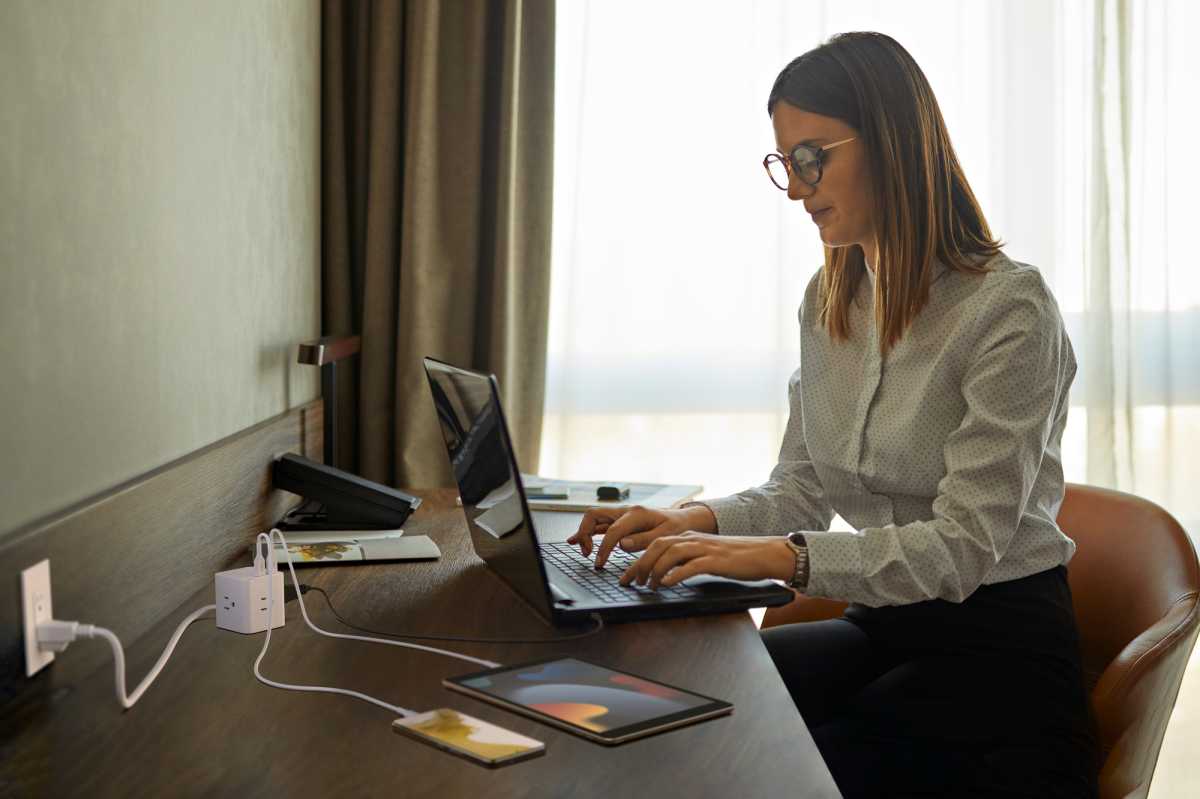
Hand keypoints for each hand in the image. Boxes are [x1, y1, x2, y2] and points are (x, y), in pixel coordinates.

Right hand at [566, 504, 714, 568]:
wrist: (682, 520)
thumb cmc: (676, 527)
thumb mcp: (665, 535)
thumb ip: (643, 540)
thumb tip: (622, 544)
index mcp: (636, 514)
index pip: (612, 530)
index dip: (603, 548)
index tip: (599, 563)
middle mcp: (625, 511)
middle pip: (594, 515)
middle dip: (585, 534)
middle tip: (587, 553)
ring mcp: (621, 515)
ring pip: (593, 518)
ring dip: (584, 532)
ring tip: (581, 550)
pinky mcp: (619, 521)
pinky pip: (599, 524)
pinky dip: (587, 532)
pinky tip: (576, 540)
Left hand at [617, 533, 795, 589]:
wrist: (763, 553)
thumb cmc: (736, 558)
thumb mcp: (706, 555)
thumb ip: (686, 560)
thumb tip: (665, 575)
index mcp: (689, 537)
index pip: (655, 544)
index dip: (637, 560)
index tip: (627, 577)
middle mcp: (693, 539)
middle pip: (657, 546)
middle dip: (640, 564)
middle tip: (631, 582)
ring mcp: (704, 548)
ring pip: (670, 553)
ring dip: (655, 570)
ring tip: (648, 586)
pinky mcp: (715, 560)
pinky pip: (690, 565)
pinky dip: (675, 574)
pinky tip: (667, 584)